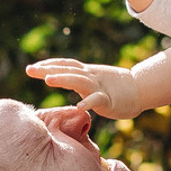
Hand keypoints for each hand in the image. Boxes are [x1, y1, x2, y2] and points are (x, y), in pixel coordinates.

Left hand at [26, 56, 144, 119]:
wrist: (140, 90)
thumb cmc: (114, 88)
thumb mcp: (92, 82)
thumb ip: (77, 81)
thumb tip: (59, 79)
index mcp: (86, 73)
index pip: (64, 65)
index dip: (48, 64)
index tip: (31, 67)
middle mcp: (90, 76)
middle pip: (67, 70)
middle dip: (48, 69)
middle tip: (29, 69)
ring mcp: (99, 87)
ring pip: (79, 80)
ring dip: (63, 79)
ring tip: (48, 80)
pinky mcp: (109, 99)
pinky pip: (98, 100)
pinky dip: (88, 102)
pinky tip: (79, 106)